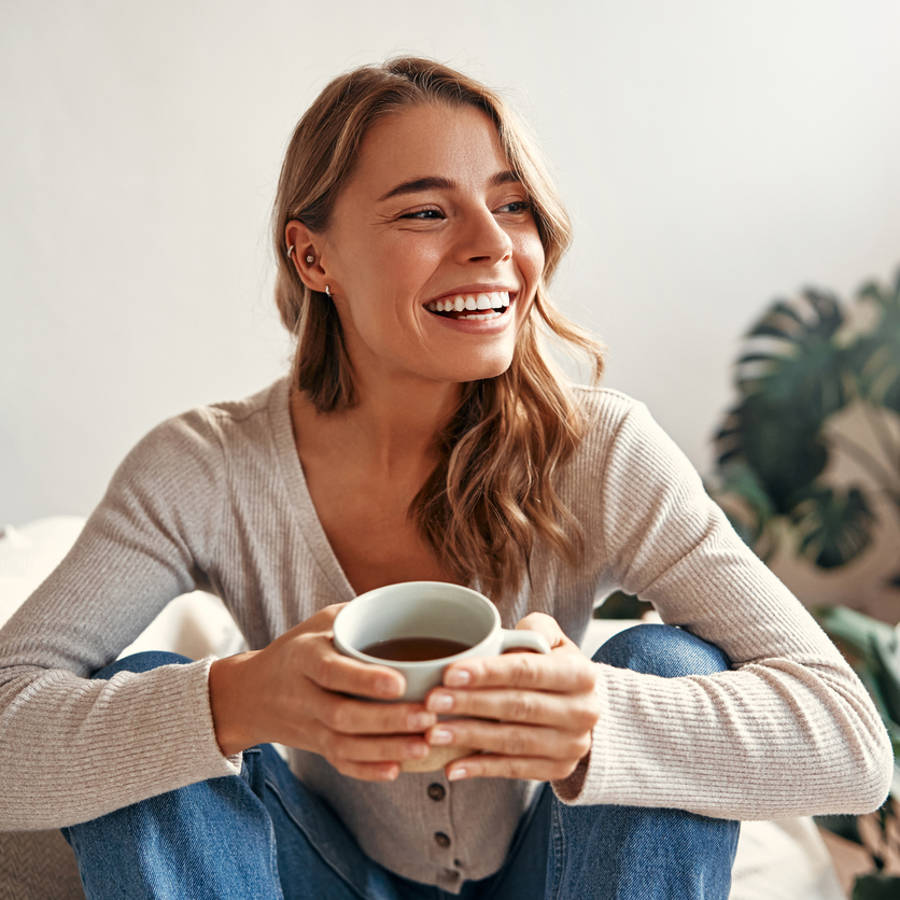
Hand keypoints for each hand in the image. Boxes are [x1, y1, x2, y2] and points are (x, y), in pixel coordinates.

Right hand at [209, 604, 437, 780]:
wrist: (251, 693)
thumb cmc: (300, 647)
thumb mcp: (321, 621)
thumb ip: (358, 614)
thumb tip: (410, 599)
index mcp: (304, 657)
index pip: (333, 671)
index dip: (365, 681)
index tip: (401, 684)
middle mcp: (303, 695)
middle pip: (342, 716)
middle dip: (386, 721)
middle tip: (428, 716)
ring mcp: (307, 726)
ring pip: (343, 746)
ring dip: (385, 750)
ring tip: (423, 746)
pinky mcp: (314, 747)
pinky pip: (339, 764)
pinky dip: (366, 771)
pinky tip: (397, 770)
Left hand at [422, 613, 599, 781]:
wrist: (582, 709)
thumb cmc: (554, 667)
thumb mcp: (553, 640)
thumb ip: (534, 628)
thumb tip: (504, 636)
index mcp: (581, 674)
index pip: (528, 671)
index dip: (488, 672)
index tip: (450, 673)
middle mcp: (583, 712)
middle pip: (518, 707)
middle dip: (471, 704)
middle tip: (432, 700)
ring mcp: (572, 745)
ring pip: (514, 741)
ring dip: (470, 737)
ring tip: (434, 732)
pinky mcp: (558, 770)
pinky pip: (514, 770)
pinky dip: (480, 769)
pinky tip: (451, 766)